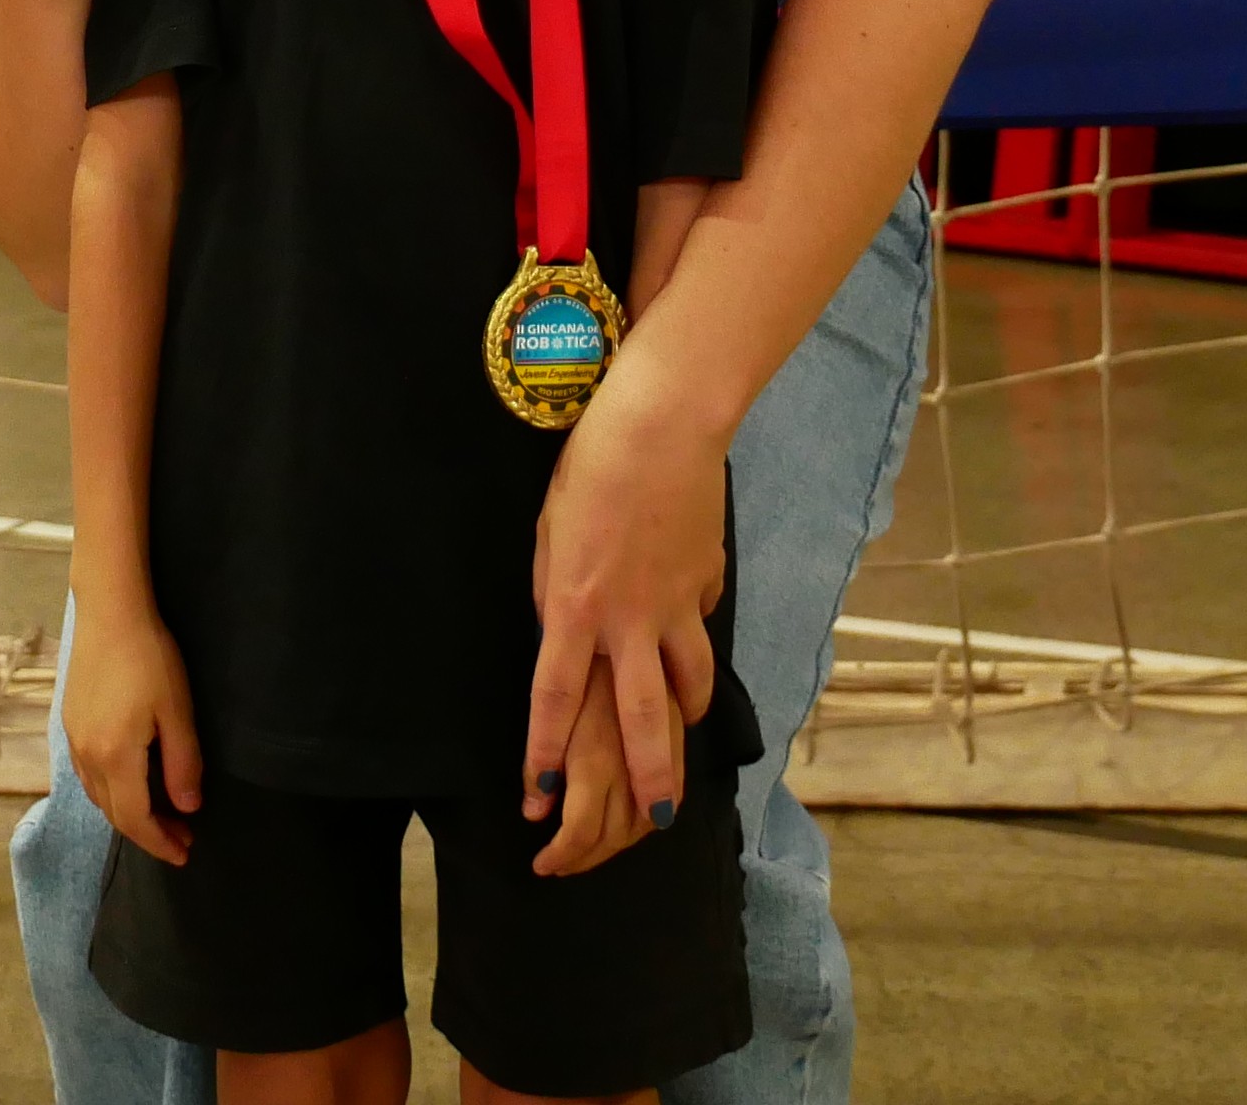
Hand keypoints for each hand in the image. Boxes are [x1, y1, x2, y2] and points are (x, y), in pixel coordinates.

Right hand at [67, 600, 201, 863]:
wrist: (109, 613)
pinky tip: (131, 782)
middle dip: (148, 833)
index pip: (136, 819)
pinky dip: (112, 792)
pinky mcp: (70, 723)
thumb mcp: (177, 711)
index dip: (161, 842)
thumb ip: (182, 764)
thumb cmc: (150, 657)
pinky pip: (88, 776)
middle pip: (114, 814)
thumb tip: (187, 808)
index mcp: (114, 758)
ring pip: (98, 796)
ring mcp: (73, 740)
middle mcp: (86, 757)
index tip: (186, 852)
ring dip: (129, 813)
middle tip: (182, 837)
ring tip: (161, 814)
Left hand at [520, 384, 724, 833]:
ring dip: (687, 722)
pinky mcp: (706, 583)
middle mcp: (626, 620)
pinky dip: (695, 641)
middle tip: (657, 821)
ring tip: (684, 744)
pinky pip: (701, 628)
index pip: (554, 700)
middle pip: (640, 720)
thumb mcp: (550, 537)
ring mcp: (674, 606)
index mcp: (572, 608)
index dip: (545, 756)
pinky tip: (691, 634)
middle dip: (649, 779)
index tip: (540, 800)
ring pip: (689, 688)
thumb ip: (557, 597)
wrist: (660, 424)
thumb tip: (565, 633)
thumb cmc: (588, 470)